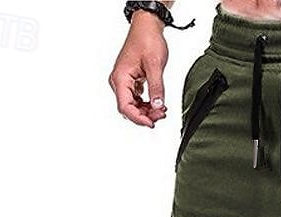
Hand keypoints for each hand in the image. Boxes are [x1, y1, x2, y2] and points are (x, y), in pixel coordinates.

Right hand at [109, 13, 169, 127]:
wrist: (147, 27)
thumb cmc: (148, 40)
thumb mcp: (155, 65)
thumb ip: (157, 88)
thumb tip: (157, 106)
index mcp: (120, 78)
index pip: (125, 107)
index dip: (138, 119)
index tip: (151, 123)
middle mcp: (119, 81)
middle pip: (129, 109)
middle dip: (145, 115)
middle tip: (161, 114)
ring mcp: (124, 82)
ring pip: (133, 105)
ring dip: (147, 111)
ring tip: (161, 109)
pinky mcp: (131, 81)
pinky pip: (136, 99)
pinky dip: (147, 104)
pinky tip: (157, 104)